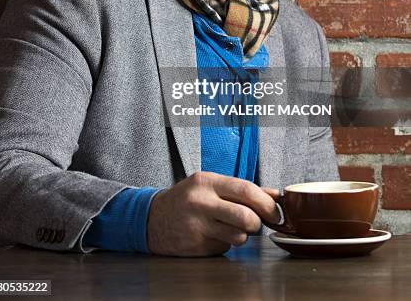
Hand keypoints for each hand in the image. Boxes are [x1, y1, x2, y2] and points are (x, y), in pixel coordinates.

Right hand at [147, 171, 280, 256]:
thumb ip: (243, 190)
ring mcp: (197, 226)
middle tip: (256, 223)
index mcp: (207, 182)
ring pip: (239, 236)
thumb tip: (276, 195)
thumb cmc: (188, 199)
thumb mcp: (211, 185)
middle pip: (246, 217)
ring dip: (242, 235)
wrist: (152, 219)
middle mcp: (201, 203)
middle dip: (258, 223)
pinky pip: (224, 247)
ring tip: (230, 227)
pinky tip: (213, 235)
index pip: (246, 189)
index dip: (267, 203)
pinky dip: (225, 243)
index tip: (275, 212)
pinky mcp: (196, 247)